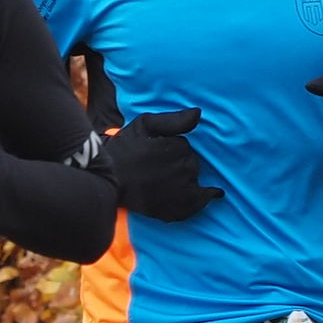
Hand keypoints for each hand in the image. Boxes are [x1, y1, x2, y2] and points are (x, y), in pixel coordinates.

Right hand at [85, 107, 221, 220]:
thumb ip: (174, 120)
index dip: (173, 147)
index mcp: (176, 148)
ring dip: (190, 178)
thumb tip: (199, 113)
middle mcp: (182, 169)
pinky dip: (204, 199)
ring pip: (195, 181)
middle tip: (160, 166)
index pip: (185, 146)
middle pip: (192, 164)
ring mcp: (180, 191)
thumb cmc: (124, 148)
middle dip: (181, 162)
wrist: (107, 179)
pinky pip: (196, 204)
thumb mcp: (145, 124)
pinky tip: (214, 195)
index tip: (158, 150)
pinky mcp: (173, 209)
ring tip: (175, 178)